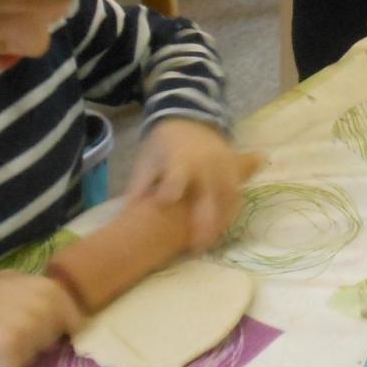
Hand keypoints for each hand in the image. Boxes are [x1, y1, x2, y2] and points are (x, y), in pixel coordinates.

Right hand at [0, 271, 81, 366]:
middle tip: (16, 331)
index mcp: (52, 292)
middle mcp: (47, 313)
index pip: (74, 322)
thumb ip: (40, 291)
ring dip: (22, 352)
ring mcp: (30, 336)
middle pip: (53, 340)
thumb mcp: (16, 279)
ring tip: (1, 339)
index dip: (60, 328)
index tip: (50, 331)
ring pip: (36, 355)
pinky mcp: (12, 356)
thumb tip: (56, 307)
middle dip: (39, 340)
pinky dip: (5, 364)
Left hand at [126, 120, 251, 250]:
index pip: (178, 174)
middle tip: (196, 247)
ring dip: (221, 222)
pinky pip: (237, 195)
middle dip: (206, 222)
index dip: (172, 188)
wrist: (189, 119)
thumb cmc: (163, 145)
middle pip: (211, 194)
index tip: (165, 203)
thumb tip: (129, 211)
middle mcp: (206, 162)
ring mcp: (224, 165)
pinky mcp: (234, 169)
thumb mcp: (148, 160)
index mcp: (181, 158)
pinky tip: (219, 229)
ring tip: (208, 244)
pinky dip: (229, 213)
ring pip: (229, 198)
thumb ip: (141, 185)